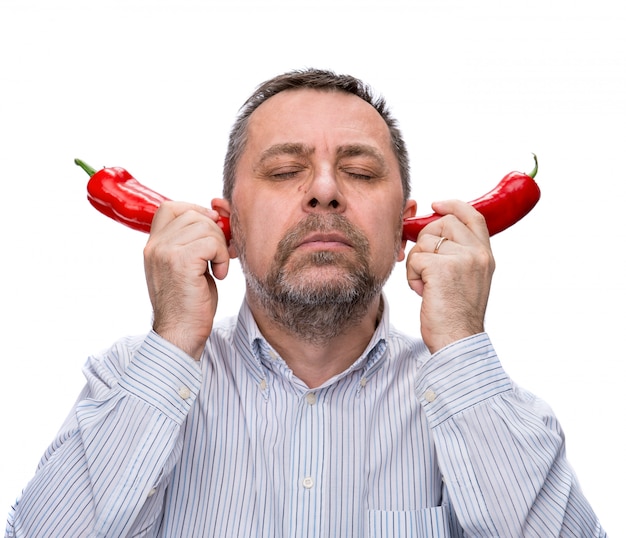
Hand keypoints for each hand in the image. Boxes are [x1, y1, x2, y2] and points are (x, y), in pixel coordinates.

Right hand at [143, 201, 230, 359]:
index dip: (196, 211)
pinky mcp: (180, 261)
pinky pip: (212, 243)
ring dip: (220, 247)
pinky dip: (221, 257)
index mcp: (153, 245)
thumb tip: (217, 217)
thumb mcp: (187, 266)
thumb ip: (192, 242)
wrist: (180, 333)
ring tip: (216, 268)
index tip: (211, 230)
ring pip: (206, 227)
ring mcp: (165, 252)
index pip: (170, 207)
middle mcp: (155, 245)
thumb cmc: (189, 303)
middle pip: (193, 215)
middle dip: (215, 232)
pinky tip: (218, 274)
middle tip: (220, 255)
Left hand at [406, 200, 494, 353]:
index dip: (453, 205)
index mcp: (485, 255)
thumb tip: (434, 234)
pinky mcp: (441, 267)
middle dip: (425, 241)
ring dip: (417, 264)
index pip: (472, 216)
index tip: (436, 204)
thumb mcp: (468, 279)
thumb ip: (459, 255)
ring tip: (428, 286)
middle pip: (441, 224)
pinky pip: (415, 258)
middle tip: (427, 267)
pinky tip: (423, 292)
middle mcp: (477, 253)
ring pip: (424, 242)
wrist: (458, 340)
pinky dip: (412, 276)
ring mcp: (462, 259)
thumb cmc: (457, 315)